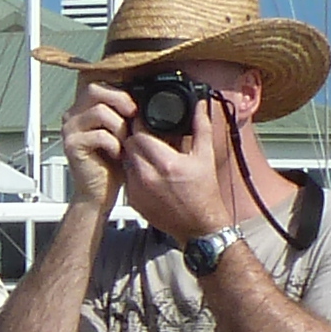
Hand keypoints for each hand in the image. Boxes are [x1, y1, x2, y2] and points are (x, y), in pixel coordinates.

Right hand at [61, 82, 129, 208]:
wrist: (99, 193)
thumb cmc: (113, 164)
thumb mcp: (123, 132)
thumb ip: (127, 113)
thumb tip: (148, 95)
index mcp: (83, 109)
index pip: (100, 84)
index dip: (121, 91)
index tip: (136, 106)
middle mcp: (72, 116)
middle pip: (95, 89)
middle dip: (120, 100)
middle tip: (133, 116)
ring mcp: (69, 130)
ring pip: (99, 111)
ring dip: (120, 126)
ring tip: (125, 142)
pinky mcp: (72, 146)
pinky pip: (99, 135)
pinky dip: (114, 144)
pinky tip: (117, 154)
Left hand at [115, 85, 237, 239]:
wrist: (199, 226)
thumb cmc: (204, 193)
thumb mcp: (205, 157)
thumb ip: (201, 127)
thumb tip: (200, 105)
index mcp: (165, 163)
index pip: (138, 134)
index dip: (140, 125)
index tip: (145, 120)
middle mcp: (147, 176)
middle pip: (128, 146)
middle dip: (136, 138)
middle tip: (147, 135)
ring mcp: (138, 190)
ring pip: (125, 161)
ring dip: (133, 154)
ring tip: (149, 153)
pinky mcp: (133, 201)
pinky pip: (126, 177)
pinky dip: (134, 171)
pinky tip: (148, 171)